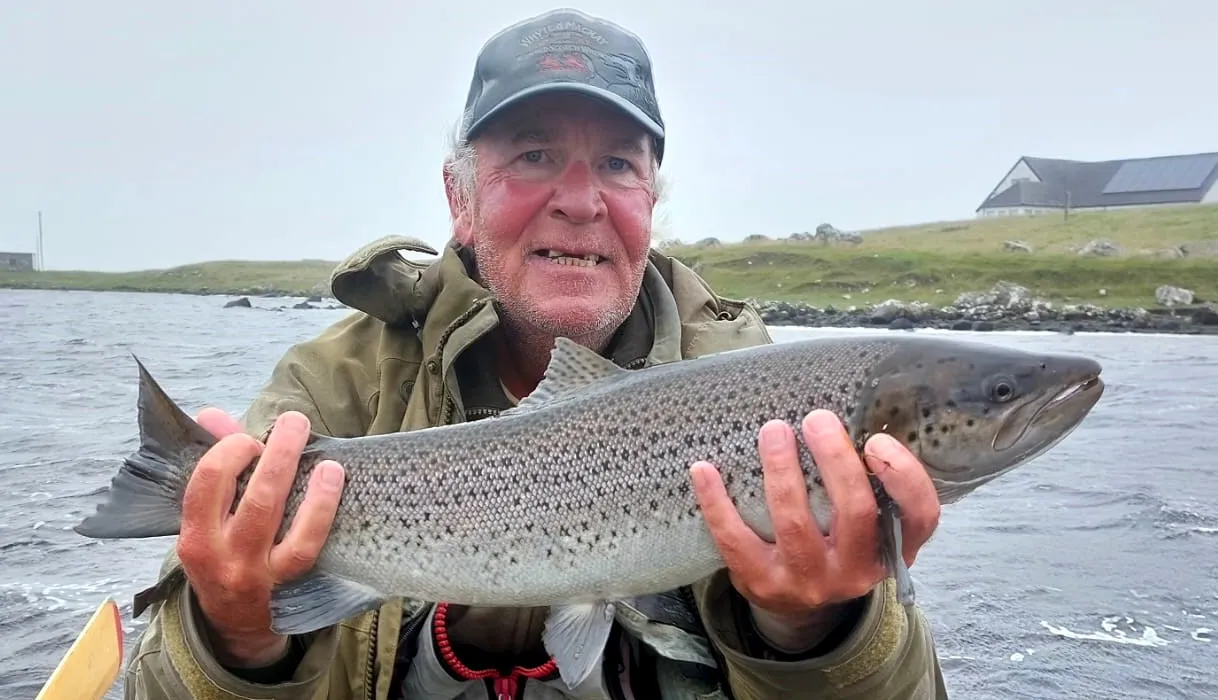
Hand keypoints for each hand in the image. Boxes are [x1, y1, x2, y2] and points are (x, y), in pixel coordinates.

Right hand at [176, 409, 344, 666]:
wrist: (237, 625)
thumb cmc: (223, 556)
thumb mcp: (207, 519)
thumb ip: (213, 465)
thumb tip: (211, 414)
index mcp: (195, 536)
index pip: (206, 484)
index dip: (229, 452)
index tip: (249, 439)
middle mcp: (222, 556)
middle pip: (249, 496)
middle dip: (273, 452)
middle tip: (294, 421)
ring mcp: (256, 571)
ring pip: (274, 515)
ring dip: (295, 471)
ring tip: (315, 444)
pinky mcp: (288, 582)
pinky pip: (306, 542)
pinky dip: (321, 506)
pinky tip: (332, 476)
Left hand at [690, 409, 939, 623]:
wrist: (799, 608)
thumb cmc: (835, 544)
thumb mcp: (867, 526)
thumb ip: (869, 483)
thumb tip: (847, 413)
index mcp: (892, 549)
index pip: (920, 518)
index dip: (904, 478)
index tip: (877, 442)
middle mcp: (855, 571)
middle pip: (855, 511)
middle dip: (835, 459)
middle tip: (817, 419)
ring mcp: (808, 581)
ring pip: (795, 521)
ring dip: (782, 469)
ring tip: (773, 430)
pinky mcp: (762, 583)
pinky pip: (735, 538)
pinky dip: (716, 500)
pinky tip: (703, 469)